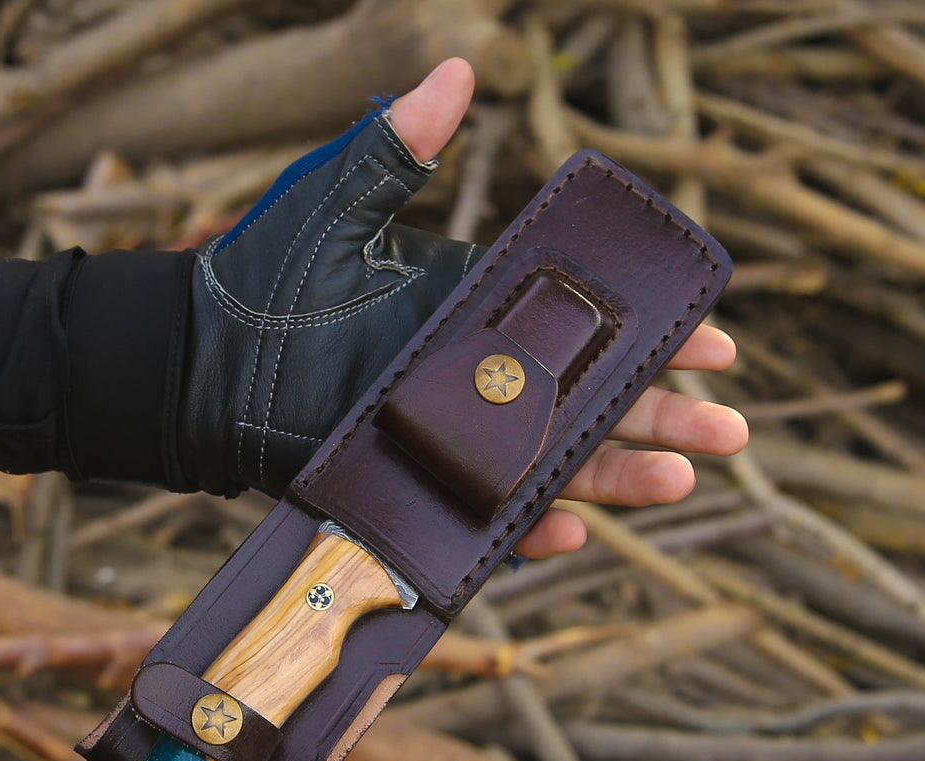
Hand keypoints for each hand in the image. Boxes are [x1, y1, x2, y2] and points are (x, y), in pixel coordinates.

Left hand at [181, 58, 746, 520]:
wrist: (197, 364)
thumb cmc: (263, 279)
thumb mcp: (340, 203)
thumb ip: (403, 147)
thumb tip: (459, 68)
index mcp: (474, 314)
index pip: (581, 328)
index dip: (649, 338)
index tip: (713, 343)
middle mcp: (472, 381)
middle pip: (583, 403)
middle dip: (658, 415)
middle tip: (728, 430)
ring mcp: (443, 437)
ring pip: (545, 463)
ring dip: (615, 474)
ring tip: (681, 476)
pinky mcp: (409, 483)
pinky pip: (476, 512)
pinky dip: (521, 525)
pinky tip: (572, 526)